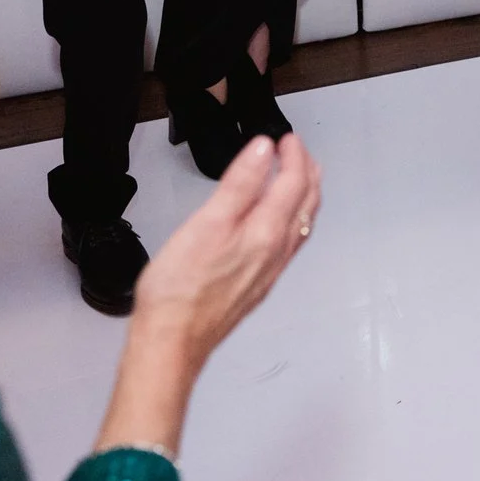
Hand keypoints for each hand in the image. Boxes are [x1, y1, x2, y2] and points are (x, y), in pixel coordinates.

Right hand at [129, 135, 319, 373]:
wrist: (172, 342)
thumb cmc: (180, 288)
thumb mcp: (206, 223)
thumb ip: (239, 185)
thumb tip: (264, 151)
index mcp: (267, 232)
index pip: (294, 183)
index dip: (294, 155)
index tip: (287, 139)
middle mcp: (277, 251)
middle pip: (307, 203)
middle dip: (307, 171)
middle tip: (297, 151)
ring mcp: (271, 270)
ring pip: (302, 224)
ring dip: (305, 195)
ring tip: (297, 177)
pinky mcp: (259, 284)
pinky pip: (290, 243)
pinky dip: (294, 219)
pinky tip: (279, 222)